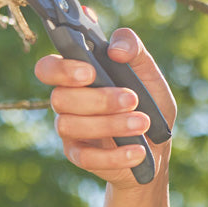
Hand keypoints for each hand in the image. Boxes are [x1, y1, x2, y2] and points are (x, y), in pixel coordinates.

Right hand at [34, 28, 176, 186]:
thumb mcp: (148, 71)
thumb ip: (133, 48)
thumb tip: (115, 49)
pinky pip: (86, 158)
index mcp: (77, 76)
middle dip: (99, 99)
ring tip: (142, 123)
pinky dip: (114, 155)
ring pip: (70, 126)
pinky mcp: (80, 156)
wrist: (159, 143)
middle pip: (60, 98)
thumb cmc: (148, 101)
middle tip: (132, 99)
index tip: (90, 73)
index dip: (61, 69)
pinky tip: (138, 150)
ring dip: (110, 124)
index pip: (48, 68)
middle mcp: (67, 101)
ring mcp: (71, 130)